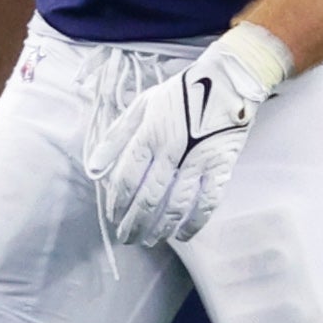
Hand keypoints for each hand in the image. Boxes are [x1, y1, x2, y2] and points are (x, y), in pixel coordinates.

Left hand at [88, 23, 288, 246]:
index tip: (114, 218)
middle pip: (148, 197)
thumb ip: (117, 137)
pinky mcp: (221, 167)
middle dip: (135, 223)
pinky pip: (207, 202)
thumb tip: (94, 168)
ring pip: (175, 204)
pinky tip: (183, 234)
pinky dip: (194, 222)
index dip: (118, 203)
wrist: (228, 81)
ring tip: (151, 240)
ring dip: (161, 227)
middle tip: (128, 239)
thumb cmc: (182, 93)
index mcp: (149, 134)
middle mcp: (171, 151)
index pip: (127, 178)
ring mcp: (198, 161)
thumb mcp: (142, 105)